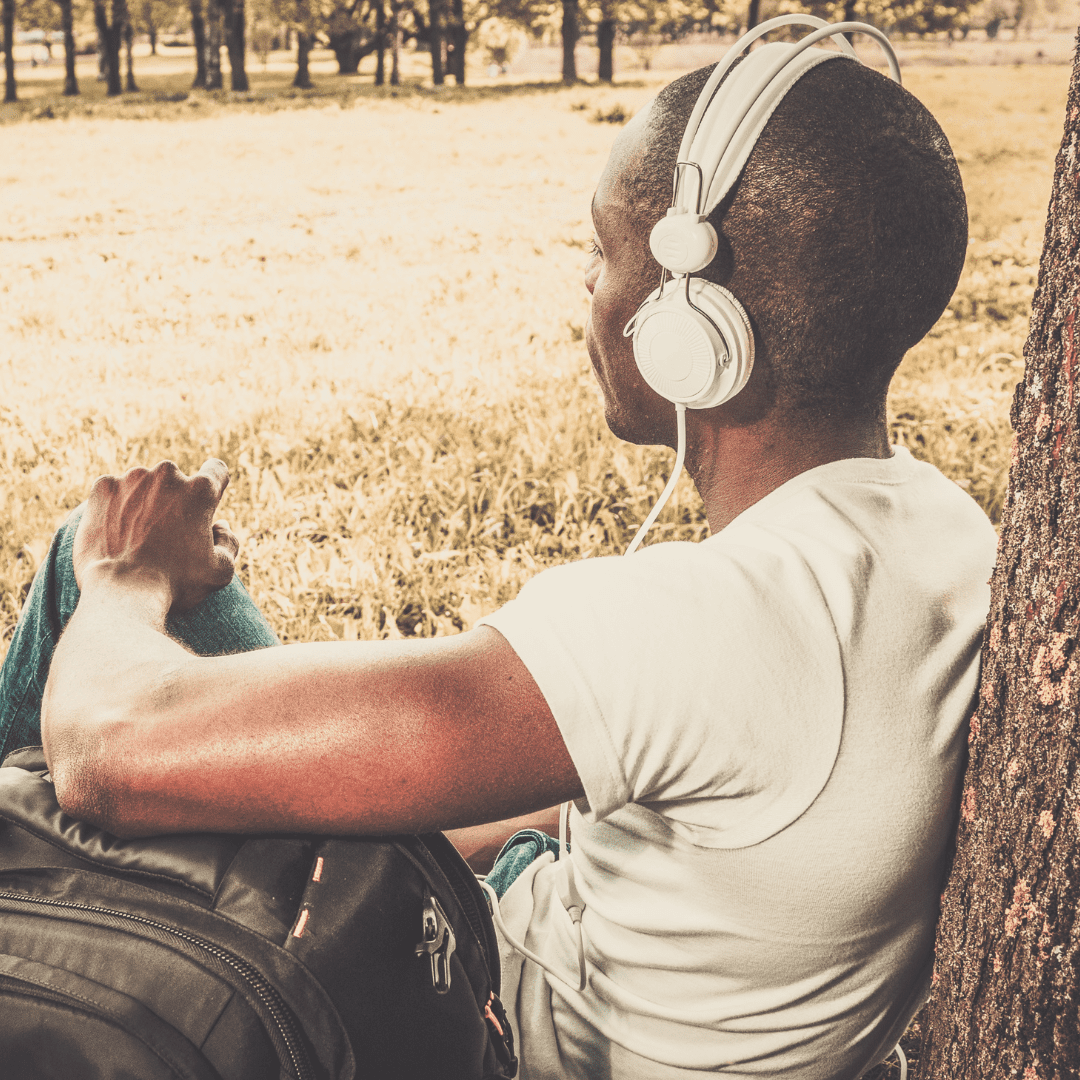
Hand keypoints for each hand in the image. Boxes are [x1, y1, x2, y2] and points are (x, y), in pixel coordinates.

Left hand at [73, 459, 238, 612]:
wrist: (122, 593)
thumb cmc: (175, 584)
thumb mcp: (221, 570)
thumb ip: (229, 541)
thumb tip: (220, 525)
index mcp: (201, 490)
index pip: (216, 470)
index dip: (214, 486)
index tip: (205, 501)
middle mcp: (168, 475)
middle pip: (176, 480)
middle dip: (173, 500)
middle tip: (165, 533)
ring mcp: (132, 478)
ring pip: (143, 484)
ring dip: (143, 502)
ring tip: (136, 536)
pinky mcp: (103, 487)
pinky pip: (114, 490)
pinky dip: (115, 506)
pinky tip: (115, 532)